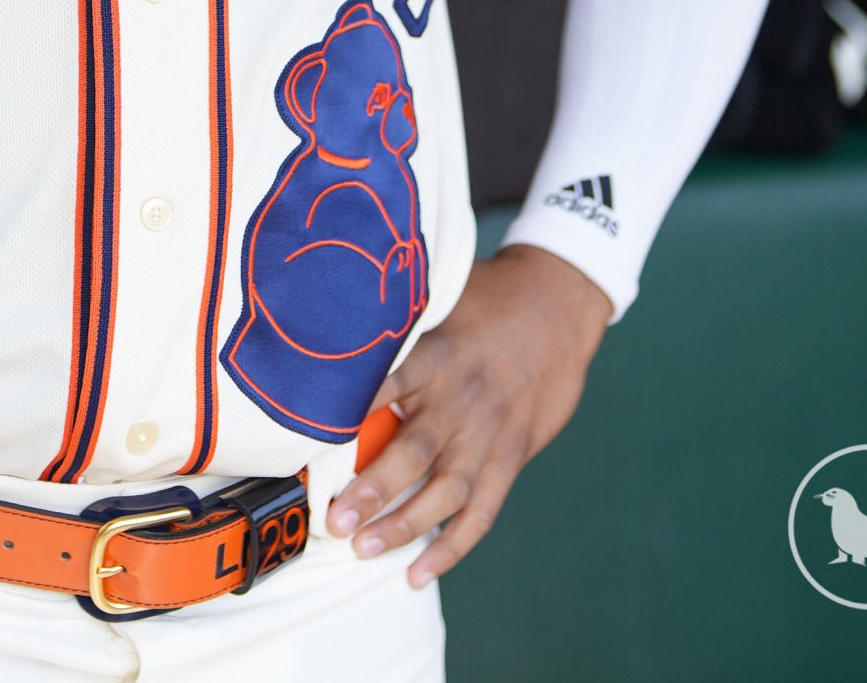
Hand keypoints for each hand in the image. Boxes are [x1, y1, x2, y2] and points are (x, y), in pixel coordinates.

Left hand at [326, 244, 612, 588]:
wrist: (559, 304)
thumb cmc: (489, 297)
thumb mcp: (440, 295)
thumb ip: (397, 324)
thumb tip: (338, 331)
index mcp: (435, 355)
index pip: (381, 392)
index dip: (345, 421)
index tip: (307, 449)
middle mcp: (460, 400)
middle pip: (412, 453)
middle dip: (370, 491)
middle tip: (333, 521)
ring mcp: (489, 433)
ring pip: (445, 492)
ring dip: (404, 525)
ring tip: (364, 548)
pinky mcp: (512, 455)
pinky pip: (482, 510)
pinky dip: (452, 545)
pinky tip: (420, 571)